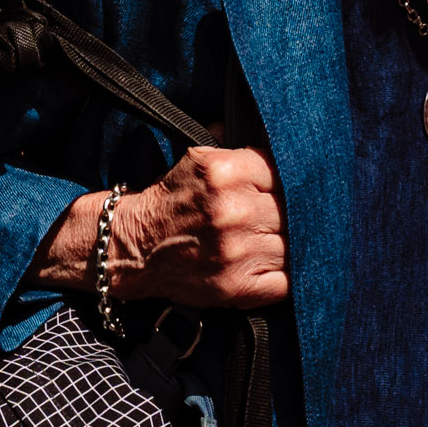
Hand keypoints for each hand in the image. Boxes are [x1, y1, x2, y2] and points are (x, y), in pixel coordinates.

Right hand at [108, 147, 288, 308]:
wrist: (133, 245)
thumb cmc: (169, 202)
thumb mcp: (195, 161)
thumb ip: (233, 147)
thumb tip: (270, 140)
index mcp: (223, 172)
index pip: (283, 171)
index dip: (283, 181)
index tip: (279, 189)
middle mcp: (233, 210)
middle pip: (292, 209)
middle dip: (289, 211)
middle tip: (276, 215)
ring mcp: (237, 251)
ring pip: (294, 244)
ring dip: (288, 243)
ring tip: (273, 239)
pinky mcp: (238, 286)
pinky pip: (288, 281)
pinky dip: (289, 275)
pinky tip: (276, 264)